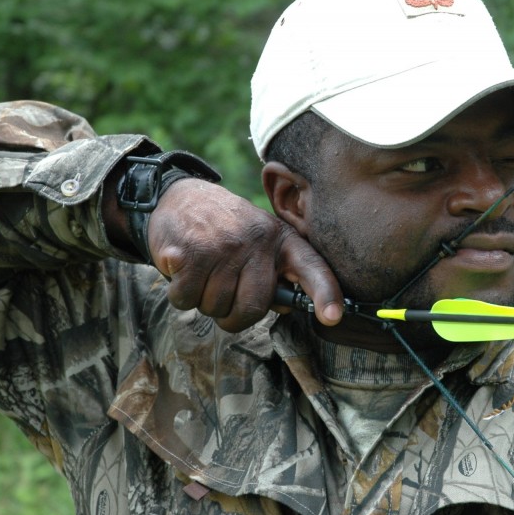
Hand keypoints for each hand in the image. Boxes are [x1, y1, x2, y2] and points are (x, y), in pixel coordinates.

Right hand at [146, 178, 342, 331]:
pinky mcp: (190, 252)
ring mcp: (223, 246)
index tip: (333, 316)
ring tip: (204, 273)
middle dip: (233, 315)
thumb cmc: (226, 231)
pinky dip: (180, 294)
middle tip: (224, 294)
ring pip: (214, 307)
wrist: (181, 198)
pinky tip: (184, 270)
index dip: (325, 293)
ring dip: (203, 301)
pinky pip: (186, 299)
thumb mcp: (260, 243)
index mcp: (280, 239)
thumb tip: (286, 306)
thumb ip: (276, 275)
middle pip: (251, 308)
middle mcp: (256, 241)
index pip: (311, 267)